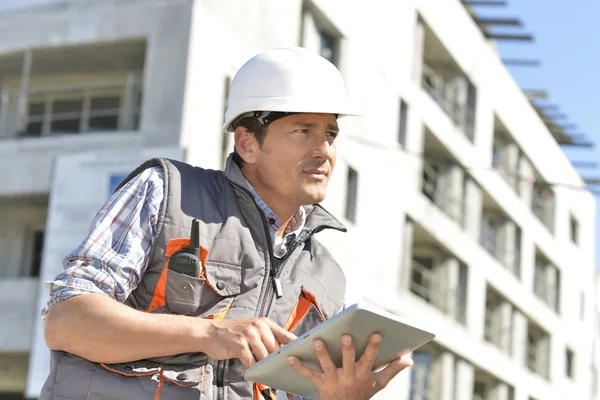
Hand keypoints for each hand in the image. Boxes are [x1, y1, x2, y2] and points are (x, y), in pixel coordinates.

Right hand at [201, 317, 296, 367]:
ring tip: (263, 375)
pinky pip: (251, 362)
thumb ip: (267, 338)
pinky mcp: (240, 344)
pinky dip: (250, 369)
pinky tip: (247, 371)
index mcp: (265, 323)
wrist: (210, 332)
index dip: (296, 347)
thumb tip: (282, 353)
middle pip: (276, 350)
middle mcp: (259, 327)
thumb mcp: (252, 330)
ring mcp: (249, 335)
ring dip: (263, 368)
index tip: (302, 356)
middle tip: (278, 372)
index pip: (286, 335)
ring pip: (265, 357)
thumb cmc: (233, 334)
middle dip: (276, 363)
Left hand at [287, 334, 412, 399]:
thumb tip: (409, 358)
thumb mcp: (379, 383)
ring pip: (327, 366)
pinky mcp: (321, 384)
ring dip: (322, 353)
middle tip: (345, 336)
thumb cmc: (363, 393)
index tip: (376, 334)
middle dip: (347, 349)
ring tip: (317, 341)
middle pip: (348, 361)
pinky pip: (309, 375)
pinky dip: (299, 367)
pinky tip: (290, 357)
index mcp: (364, 374)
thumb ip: (393, 369)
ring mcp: (334, 380)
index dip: (373, 347)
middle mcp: (349, 376)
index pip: (370, 359)